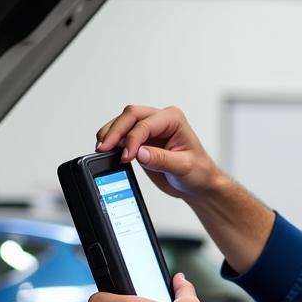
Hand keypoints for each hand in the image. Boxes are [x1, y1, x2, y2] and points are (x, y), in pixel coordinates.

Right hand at [96, 105, 221, 199]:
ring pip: (123, 123)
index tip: (125, 157)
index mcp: (173, 119)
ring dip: (110, 134)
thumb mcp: (183, 167)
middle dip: (115, 131)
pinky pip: (122, 136)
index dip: (132, 139)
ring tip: (102, 149)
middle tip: (103, 148)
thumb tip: (140, 152)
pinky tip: (108, 152)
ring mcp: (150, 130)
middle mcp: (160, 120)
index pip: (145, 124)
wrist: (199, 185)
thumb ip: (161, 159)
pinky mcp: (142, 141)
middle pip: (130, 116)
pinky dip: (113, 142)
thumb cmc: (199, 172)